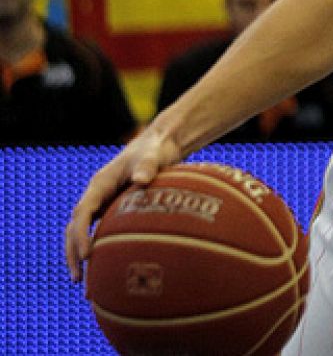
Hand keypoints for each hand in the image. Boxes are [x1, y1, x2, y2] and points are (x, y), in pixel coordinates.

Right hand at [64, 126, 183, 282]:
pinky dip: (100, 253)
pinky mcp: (113, 212)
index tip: (86, 254)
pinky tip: (108, 273)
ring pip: (83, 235)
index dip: (81, 234)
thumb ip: (147, 167)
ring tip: (87, 286)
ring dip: (81, 258)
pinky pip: (100, 235)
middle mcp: (96, 197)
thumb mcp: (152, 156)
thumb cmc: (154, 150)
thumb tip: (142, 180)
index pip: (82, 213)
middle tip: (79, 279)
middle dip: (73, 254)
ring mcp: (103, 205)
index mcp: (100, 185)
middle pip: (74, 229)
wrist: (159, 146)